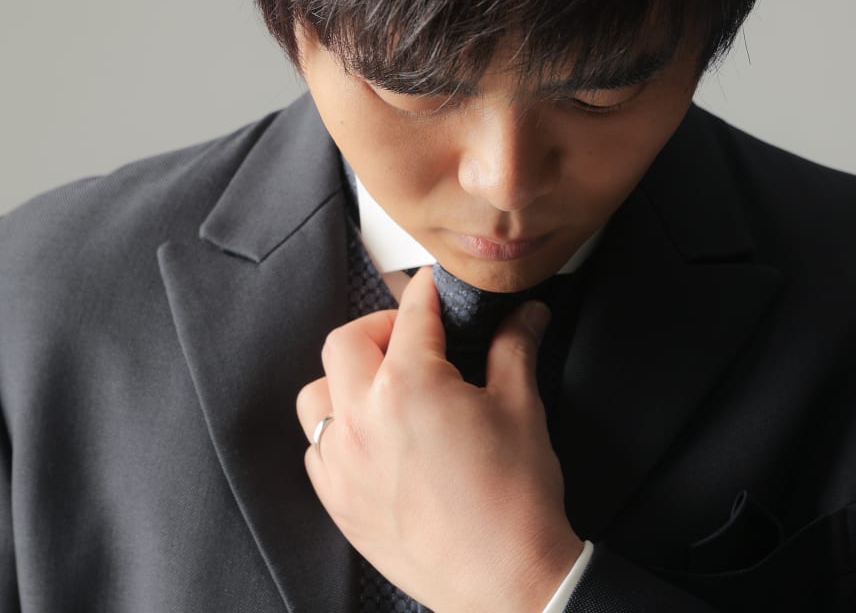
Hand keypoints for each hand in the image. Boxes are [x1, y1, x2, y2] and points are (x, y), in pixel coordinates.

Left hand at [296, 266, 583, 612]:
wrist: (506, 583)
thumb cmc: (515, 499)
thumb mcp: (522, 406)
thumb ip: (515, 346)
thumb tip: (525, 313)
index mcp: (409, 386)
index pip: (412, 313)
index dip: (429, 291)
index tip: (436, 287)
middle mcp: (363, 419)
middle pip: (346, 342)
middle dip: (380, 328)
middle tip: (415, 339)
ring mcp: (342, 464)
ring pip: (317, 395)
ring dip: (347, 380)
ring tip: (387, 389)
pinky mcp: (338, 503)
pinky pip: (317, 448)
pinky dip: (338, 432)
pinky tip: (375, 439)